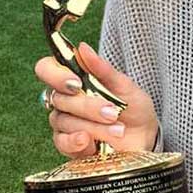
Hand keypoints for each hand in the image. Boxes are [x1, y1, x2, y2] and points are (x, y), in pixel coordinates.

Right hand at [34, 42, 157, 157]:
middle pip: (59, 98)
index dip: (55, 74)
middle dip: (88, 106)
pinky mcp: (69, 145)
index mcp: (74, 79)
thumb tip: (82, 47)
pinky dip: (76, 142)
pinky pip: (62, 143)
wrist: (146, 135)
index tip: (77, 82)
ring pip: (64, 121)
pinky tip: (90, 141)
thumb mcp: (125, 85)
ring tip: (118, 129)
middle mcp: (64, 100)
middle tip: (113, 111)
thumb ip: (103, 69)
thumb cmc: (133, 106)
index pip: (46, 69)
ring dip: (93, 126)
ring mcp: (65, 123)